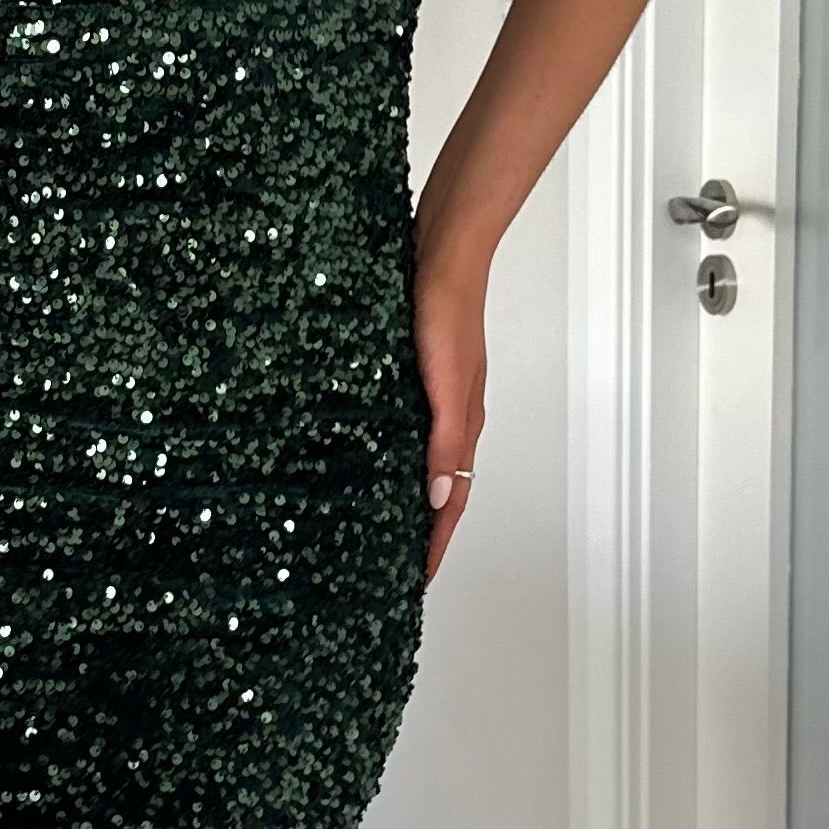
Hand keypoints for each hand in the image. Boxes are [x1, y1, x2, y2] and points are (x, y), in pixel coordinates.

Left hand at [414, 234, 489, 582]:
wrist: (442, 249)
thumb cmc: (447, 310)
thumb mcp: (445, 383)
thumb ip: (444, 441)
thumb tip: (439, 498)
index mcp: (462, 424)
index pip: (454, 500)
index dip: (437, 541)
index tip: (420, 579)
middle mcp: (449, 415)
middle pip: (441, 487)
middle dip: (423, 529)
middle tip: (395, 564)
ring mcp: (431, 395)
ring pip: (421, 458)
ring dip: (407, 493)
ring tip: (380, 523)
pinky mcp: (411, 373)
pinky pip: (404, 427)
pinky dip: (391, 453)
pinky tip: (365, 453)